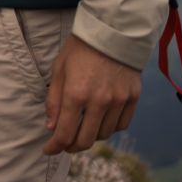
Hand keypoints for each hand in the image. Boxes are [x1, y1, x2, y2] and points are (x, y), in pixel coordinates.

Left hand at [42, 36, 139, 154]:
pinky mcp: (133, 98)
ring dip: (90, 137)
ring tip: (82, 130)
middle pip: (86, 140)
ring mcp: (119, 101)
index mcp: (76, 94)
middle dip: (72, 147)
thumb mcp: (59, 70)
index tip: (48, 150)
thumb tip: (52, 127)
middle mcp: (99, 101)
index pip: (65, 133)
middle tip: (64, 145)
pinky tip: (101, 121)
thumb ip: (54, 101)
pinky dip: (110, 128)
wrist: (113, 31)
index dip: (54, 146)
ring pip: (104, 134)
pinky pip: (122, 125)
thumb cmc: (80, 49)